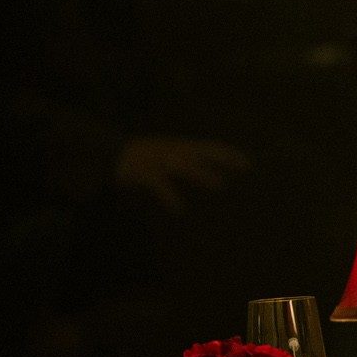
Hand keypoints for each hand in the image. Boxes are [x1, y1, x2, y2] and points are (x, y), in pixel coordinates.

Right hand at [114, 137, 247, 211]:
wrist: (109, 153)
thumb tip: (214, 175)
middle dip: (223, 159)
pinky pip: (160, 185)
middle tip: (245, 167)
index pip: (209, 147)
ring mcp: (159, 161)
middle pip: (202, 152)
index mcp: (179, 147)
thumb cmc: (141, 156)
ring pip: (184, 166)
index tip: (247, 162)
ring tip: (220, 184)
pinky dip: (170, 197)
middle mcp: (172, 151)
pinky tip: (180, 210)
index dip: (228, 153)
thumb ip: (189, 162)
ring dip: (202, 174)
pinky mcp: (144, 174)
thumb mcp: (168, 154)